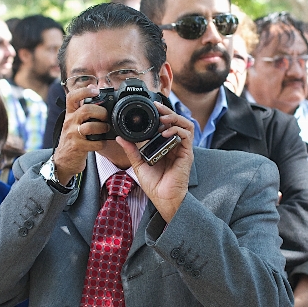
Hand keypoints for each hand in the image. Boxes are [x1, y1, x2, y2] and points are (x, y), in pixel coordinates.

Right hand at [52, 85, 109, 182]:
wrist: (63, 161)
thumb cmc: (72, 140)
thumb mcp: (74, 122)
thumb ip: (82, 108)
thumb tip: (92, 89)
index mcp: (70, 114)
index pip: (72, 97)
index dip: (84, 91)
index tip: (95, 90)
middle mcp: (69, 122)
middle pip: (86, 109)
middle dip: (101, 112)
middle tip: (106, 117)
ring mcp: (73, 135)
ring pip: (91, 126)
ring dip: (103, 128)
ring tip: (105, 130)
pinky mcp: (77, 147)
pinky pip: (95, 143)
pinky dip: (102, 143)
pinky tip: (101, 143)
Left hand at [117, 102, 193, 221]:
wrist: (163, 198)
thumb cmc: (154, 184)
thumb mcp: (139, 163)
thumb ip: (132, 150)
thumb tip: (120, 138)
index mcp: (165, 145)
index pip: (167, 124)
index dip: (162, 114)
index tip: (151, 108)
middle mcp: (175, 145)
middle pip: (177, 120)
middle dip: (168, 111)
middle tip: (157, 107)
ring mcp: (182, 149)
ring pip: (185, 124)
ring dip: (174, 118)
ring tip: (163, 118)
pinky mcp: (187, 154)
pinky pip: (186, 135)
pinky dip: (177, 130)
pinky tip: (166, 132)